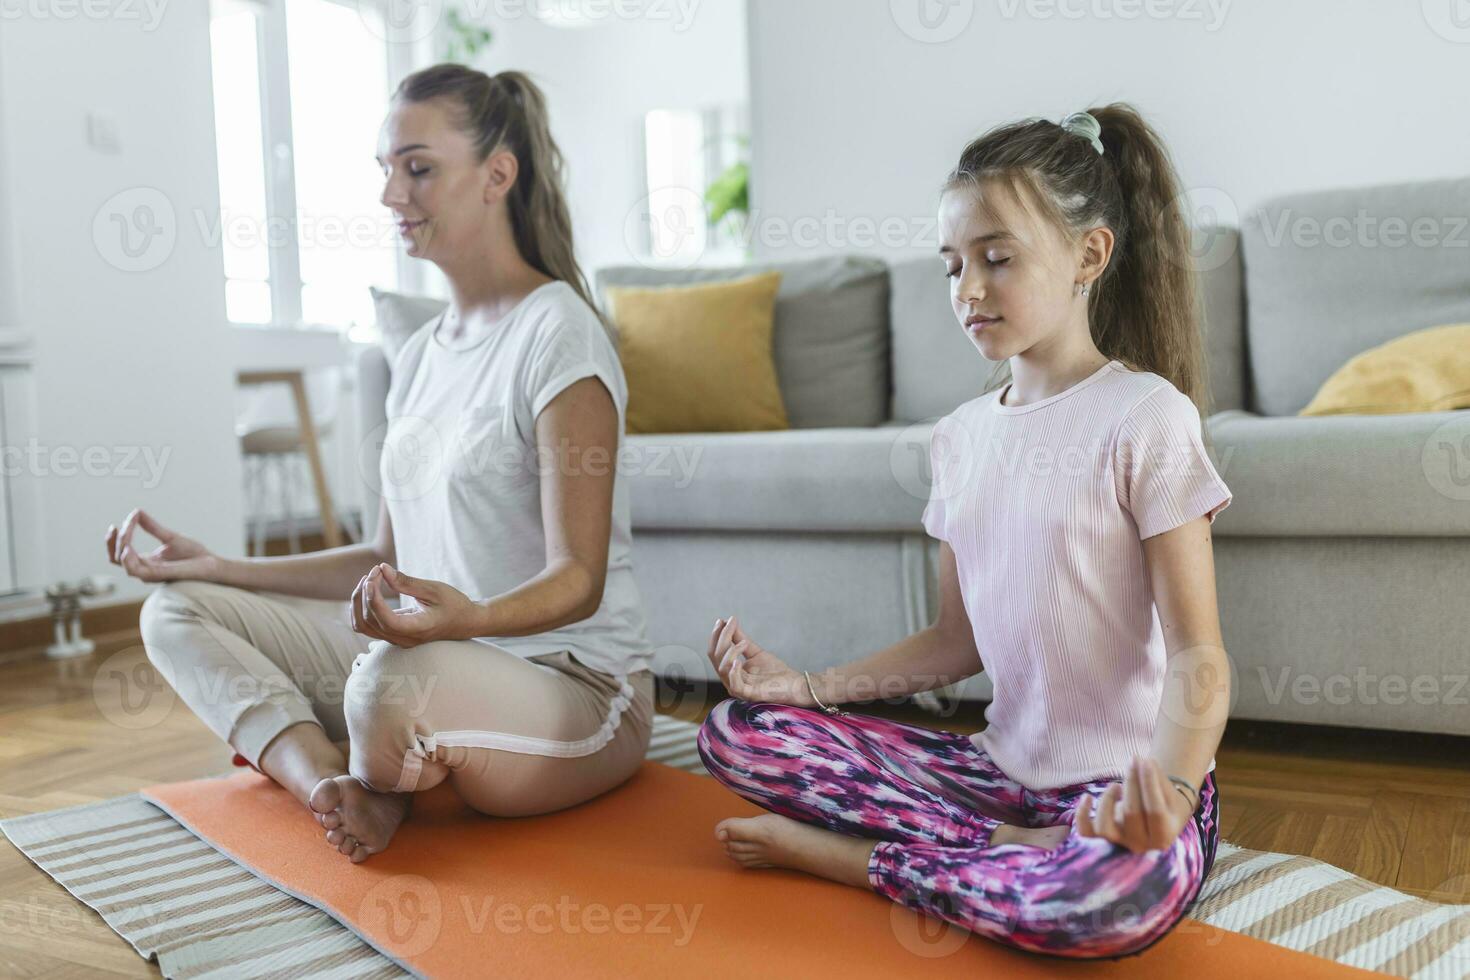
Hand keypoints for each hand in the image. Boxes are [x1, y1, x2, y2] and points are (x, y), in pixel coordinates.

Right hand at [105, 508, 216, 582]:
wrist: (212, 564)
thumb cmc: (193, 554)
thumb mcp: (170, 536)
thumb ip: (153, 527)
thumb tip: (136, 512)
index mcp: (146, 562)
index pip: (119, 555)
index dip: (112, 542)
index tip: (115, 525)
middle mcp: (145, 569)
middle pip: (117, 558)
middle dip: (116, 541)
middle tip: (122, 525)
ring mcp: (150, 574)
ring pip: (123, 564)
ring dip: (121, 547)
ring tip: (125, 533)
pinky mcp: (159, 574)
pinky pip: (136, 570)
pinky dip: (128, 559)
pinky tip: (128, 547)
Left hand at [350, 563, 481, 647]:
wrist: (466, 622)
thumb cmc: (454, 605)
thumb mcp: (434, 589)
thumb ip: (406, 582)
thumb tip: (382, 568)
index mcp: (417, 629)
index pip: (384, 619)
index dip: (373, 597)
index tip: (376, 573)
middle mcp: (403, 639)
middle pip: (368, 621)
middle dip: (365, 593)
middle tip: (376, 571)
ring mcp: (396, 640)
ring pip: (362, 626)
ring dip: (359, 601)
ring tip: (369, 580)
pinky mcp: (392, 635)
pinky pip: (367, 625)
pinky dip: (362, 607)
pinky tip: (370, 590)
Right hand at [707, 616, 811, 706]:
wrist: (794, 684)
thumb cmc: (775, 671)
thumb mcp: (755, 652)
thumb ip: (741, 640)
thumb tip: (730, 623)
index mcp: (730, 671)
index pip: (715, 653)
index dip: (716, 636)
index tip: (721, 620)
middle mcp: (731, 680)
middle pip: (716, 658)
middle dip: (721, 639)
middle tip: (728, 624)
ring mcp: (739, 689)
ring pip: (722, 669)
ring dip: (729, 651)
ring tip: (743, 642)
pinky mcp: (749, 695)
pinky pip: (735, 684)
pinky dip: (733, 671)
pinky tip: (738, 660)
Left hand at [1073, 756, 1193, 852]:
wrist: (1155, 822)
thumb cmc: (1163, 802)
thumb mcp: (1168, 793)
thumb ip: (1158, 779)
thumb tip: (1143, 762)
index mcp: (1163, 836)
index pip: (1155, 810)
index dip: (1149, 784)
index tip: (1146, 761)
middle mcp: (1142, 844)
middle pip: (1131, 814)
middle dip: (1132, 782)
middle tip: (1134, 759)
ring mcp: (1120, 844)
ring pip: (1105, 827)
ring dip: (1107, 799)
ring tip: (1115, 784)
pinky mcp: (1102, 840)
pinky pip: (1086, 831)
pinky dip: (1081, 815)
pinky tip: (1087, 796)